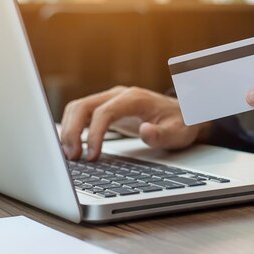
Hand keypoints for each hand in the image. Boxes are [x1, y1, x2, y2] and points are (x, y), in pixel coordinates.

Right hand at [60, 86, 212, 160]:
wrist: (184, 115)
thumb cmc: (181, 124)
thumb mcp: (178, 133)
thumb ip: (162, 134)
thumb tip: (144, 132)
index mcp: (135, 99)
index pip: (105, 112)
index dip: (95, 134)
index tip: (93, 156)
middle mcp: (119, 95)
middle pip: (83, 106)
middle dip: (73, 131)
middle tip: (72, 158)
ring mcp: (111, 100)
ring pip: (78, 108)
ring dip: (69, 130)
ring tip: (70, 155)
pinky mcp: (107, 108)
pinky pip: (82, 114)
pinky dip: (73, 128)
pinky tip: (72, 146)